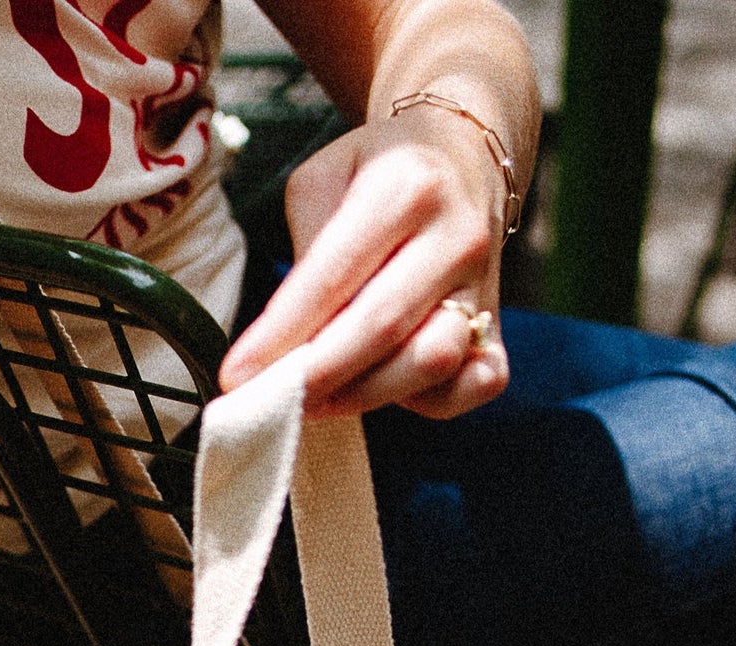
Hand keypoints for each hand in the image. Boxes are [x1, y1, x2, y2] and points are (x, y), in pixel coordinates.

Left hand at [220, 105, 509, 419]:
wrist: (464, 153)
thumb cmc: (377, 173)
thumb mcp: (323, 181)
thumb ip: (306, 257)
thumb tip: (284, 346)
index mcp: (404, 186)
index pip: (335, 275)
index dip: (282, 335)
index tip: (236, 376)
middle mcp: (455, 235)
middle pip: (383, 326)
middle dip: (317, 375)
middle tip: (268, 402)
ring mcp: (485, 283)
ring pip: (432, 362)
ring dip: (365, 394)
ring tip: (315, 399)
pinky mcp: (499, 323)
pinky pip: (479, 382)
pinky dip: (435, 401)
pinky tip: (390, 392)